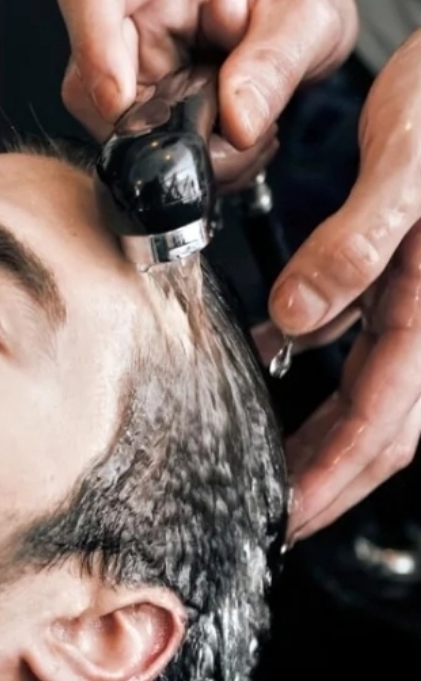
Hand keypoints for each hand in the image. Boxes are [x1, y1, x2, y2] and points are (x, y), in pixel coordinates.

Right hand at [56, 0, 356, 186]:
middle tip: (225, 143)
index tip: (122, 103)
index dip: (94, 47)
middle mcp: (128, 13)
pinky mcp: (131, 105)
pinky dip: (182, 163)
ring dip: (174, 155)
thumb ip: (276, 64)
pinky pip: (134, 150)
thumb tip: (237, 126)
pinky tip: (226, 148)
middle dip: (153, 131)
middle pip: (88, 80)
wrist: (294, 21)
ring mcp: (122, 64)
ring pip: (108, 128)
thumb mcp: (310, 16)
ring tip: (240, 143)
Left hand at [265, 30, 420, 539]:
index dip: (328, 478)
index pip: (378, 422)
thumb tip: (294, 321)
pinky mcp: (407, 281)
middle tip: (274, 517)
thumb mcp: (405, 164)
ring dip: (324, 441)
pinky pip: (365, 351)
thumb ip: (352, 247)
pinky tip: (278, 364)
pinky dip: (324, 375)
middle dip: (327, 483)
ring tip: (274, 466)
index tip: (284, 516)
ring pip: (372, 400)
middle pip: (379, 431)